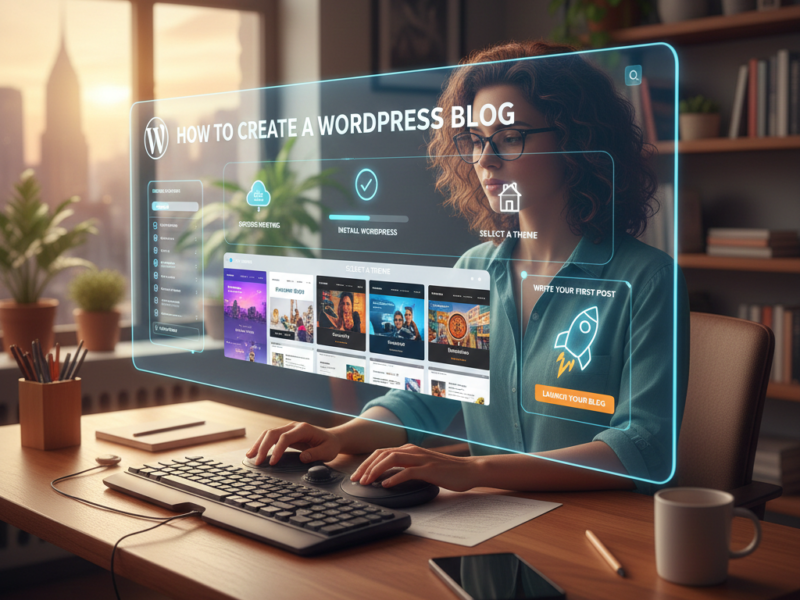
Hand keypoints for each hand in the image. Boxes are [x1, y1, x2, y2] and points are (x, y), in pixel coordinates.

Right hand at [245, 422, 341, 465]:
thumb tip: (302, 458)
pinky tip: (255, 453)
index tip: (272, 463)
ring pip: (269, 433)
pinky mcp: (285, 434)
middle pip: (273, 433)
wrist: (332, 438)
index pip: (285, 437)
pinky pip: (270, 437)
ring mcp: (288, 428)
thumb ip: (316, 454)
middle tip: (257, 462)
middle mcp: (293, 426)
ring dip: (259, 444)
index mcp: (304, 429)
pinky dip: (262, 444)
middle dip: (263, 447)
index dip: (277, 449)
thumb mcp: (328, 451)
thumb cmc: (330, 445)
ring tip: (250, 456)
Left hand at [349, 444, 478, 492]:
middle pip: (382, 453)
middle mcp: (413, 451)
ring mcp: (421, 458)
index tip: (356, 475)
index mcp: (409, 449)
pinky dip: (394, 478)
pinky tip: (386, 485)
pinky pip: (408, 471)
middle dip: (366, 466)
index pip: (381, 452)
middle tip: (355, 479)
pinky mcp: (429, 468)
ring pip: (392, 459)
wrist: (469, 470)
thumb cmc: (446, 471)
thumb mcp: (421, 467)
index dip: (366, 463)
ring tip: (366, 482)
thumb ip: (406, 468)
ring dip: (376, 470)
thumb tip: (386, 478)